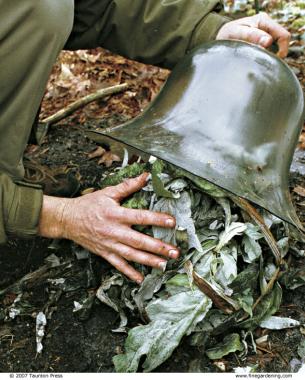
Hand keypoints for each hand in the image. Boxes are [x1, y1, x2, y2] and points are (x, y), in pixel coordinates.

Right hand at [39, 173, 178, 283]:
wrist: (67, 219)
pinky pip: (117, 265)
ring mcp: (109, 244)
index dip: (156, 219)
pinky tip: (140, 278)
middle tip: (174, 252)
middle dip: (158, 247)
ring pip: (131, 255)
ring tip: (164, 265)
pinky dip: (129, 272)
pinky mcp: (104, 253)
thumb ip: (128, 186)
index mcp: (116, 214)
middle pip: (139, 240)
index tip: (172, 222)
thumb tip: (145, 176)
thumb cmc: (88, 204)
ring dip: (148, 261)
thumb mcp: (108, 192)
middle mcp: (114, 231)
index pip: (140, 217)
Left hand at [216, 12, 290, 57]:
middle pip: (282, 42)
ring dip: (270, 56)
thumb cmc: (228, 34)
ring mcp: (266, 35)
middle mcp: (267, 26)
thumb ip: (252, 36)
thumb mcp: (237, 33)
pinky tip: (258, 60)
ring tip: (258, 60)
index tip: (274, 60)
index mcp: (263, 21)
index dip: (282, 49)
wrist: (221, 39)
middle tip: (264, 62)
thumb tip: (268, 41)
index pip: (283, 35)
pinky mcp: (263, 43)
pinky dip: (266, 57)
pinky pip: (270, 52)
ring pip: (277, 48)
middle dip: (276, 53)